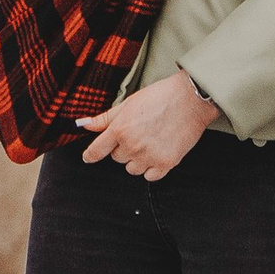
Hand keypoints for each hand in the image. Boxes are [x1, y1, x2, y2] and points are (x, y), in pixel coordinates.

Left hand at [80, 68, 217, 178]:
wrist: (191, 99)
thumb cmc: (159, 97)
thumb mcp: (128, 103)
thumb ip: (105, 118)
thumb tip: (83, 124)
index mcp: (120, 129)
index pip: (97, 151)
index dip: (90, 155)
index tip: (88, 157)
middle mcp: (132, 145)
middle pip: (117, 157)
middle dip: (123, 147)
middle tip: (138, 132)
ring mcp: (149, 156)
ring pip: (132, 168)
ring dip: (137, 159)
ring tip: (150, 140)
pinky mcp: (166, 164)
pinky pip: (150, 176)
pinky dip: (152, 167)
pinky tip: (158, 151)